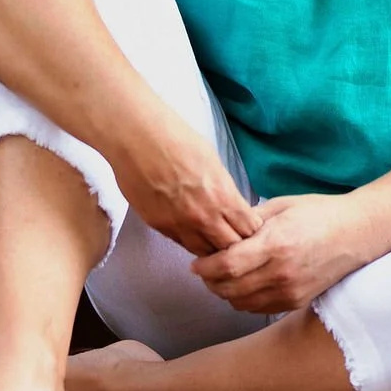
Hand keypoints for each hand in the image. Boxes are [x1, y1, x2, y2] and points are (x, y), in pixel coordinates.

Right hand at [113, 121, 260, 256]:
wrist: (138, 137)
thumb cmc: (177, 139)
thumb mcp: (213, 162)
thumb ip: (224, 189)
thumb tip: (230, 205)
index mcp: (222, 196)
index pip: (249, 230)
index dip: (252, 230)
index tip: (248, 226)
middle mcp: (204, 216)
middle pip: (230, 248)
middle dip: (235, 244)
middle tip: (232, 238)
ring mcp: (180, 224)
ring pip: (204, 253)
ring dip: (211, 248)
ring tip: (211, 238)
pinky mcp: (159, 226)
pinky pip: (181, 244)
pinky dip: (190, 241)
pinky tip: (191, 232)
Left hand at [193, 193, 368, 313]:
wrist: (357, 233)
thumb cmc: (319, 213)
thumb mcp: (281, 206)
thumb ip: (248, 220)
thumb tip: (219, 230)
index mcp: (276, 244)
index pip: (227, 265)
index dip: (204, 267)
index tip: (196, 261)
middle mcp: (282, 272)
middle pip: (229, 288)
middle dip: (209, 281)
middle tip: (204, 270)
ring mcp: (291, 291)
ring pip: (241, 303)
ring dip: (225, 292)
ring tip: (222, 277)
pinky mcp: (297, 301)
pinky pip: (258, 308)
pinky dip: (243, 300)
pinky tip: (243, 284)